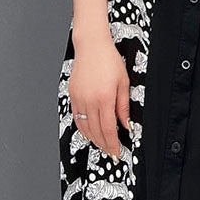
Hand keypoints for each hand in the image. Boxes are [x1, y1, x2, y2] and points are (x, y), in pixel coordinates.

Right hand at [68, 34, 129, 157]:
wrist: (91, 46)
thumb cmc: (109, 61)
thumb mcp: (123, 83)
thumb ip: (124, 106)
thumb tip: (127, 124)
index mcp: (104, 98)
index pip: (108, 129)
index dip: (113, 143)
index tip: (117, 152)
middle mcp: (89, 101)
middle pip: (96, 131)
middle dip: (104, 145)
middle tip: (111, 152)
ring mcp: (79, 99)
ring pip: (85, 127)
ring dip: (93, 139)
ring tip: (102, 145)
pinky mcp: (72, 95)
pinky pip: (77, 118)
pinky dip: (84, 128)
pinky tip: (90, 132)